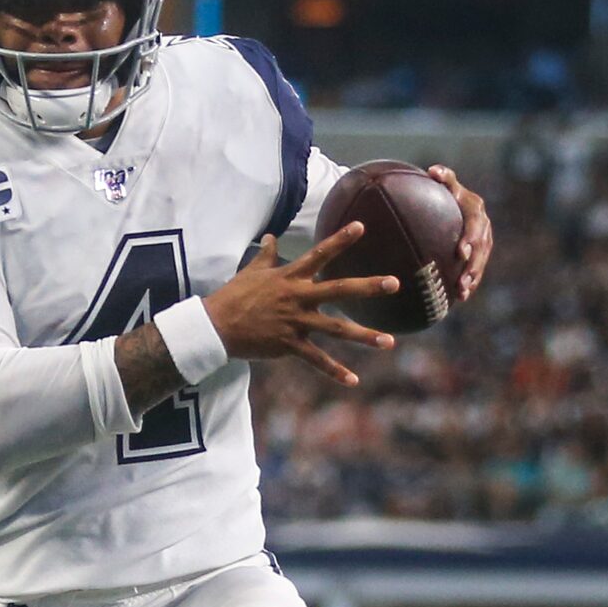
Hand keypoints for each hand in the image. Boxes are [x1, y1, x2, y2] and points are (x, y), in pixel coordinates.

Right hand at [201, 226, 399, 386]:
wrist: (213, 328)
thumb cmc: (232, 297)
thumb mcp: (250, 272)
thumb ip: (265, 255)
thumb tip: (270, 237)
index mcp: (290, 278)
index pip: (319, 255)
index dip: (340, 240)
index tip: (362, 226)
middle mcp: (297, 298)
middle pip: (338, 290)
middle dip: (367, 287)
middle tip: (394, 283)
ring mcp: (294, 322)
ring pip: (336, 330)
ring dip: (364, 336)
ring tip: (389, 342)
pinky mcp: (288, 345)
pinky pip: (316, 359)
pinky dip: (334, 371)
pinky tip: (353, 380)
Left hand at [428, 165, 493, 301]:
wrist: (454, 203)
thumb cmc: (445, 193)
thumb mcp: (446, 185)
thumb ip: (444, 178)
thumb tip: (433, 170)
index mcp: (476, 210)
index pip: (475, 226)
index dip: (470, 239)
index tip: (460, 253)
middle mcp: (484, 226)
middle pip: (481, 249)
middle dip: (473, 265)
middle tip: (462, 280)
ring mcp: (484, 240)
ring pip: (481, 262)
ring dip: (472, 278)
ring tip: (461, 293)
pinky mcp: (480, 252)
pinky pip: (477, 269)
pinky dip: (471, 283)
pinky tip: (460, 298)